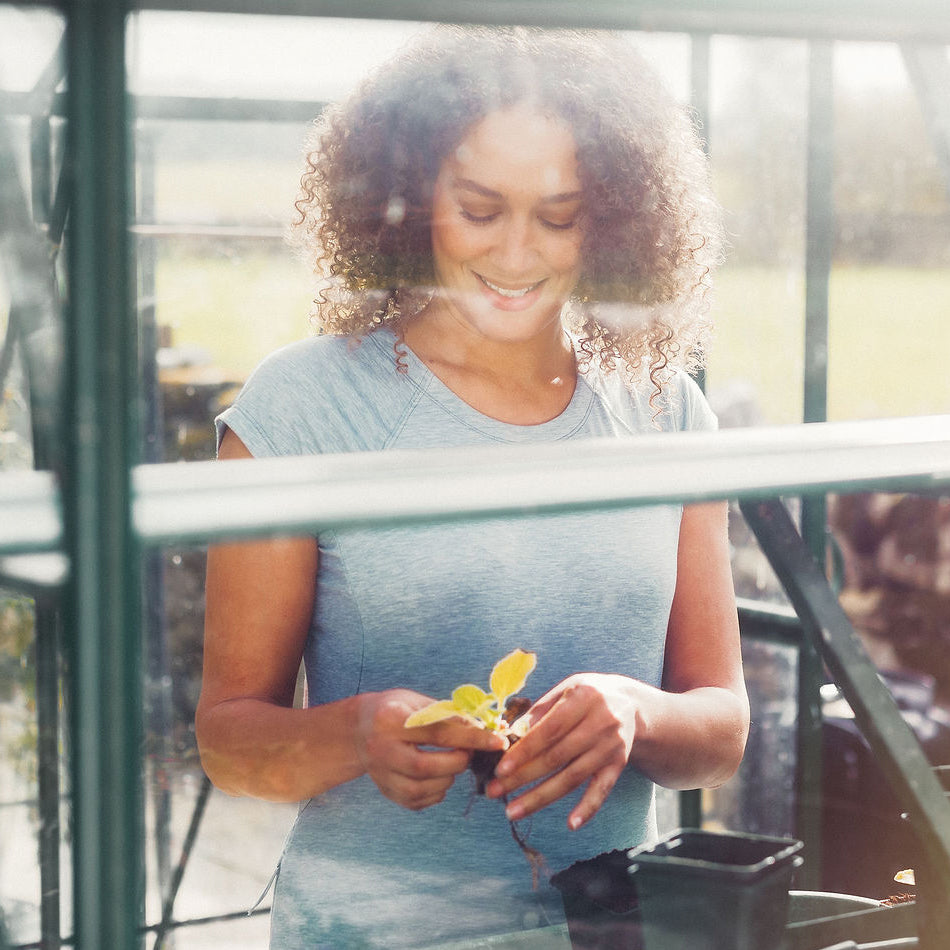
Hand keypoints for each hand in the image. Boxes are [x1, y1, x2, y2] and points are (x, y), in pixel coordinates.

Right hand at [355, 689, 505, 810]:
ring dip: (448, 778)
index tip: (497, 741)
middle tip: (470, 753)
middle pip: (426, 766)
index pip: (437, 732)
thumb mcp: (418, 701)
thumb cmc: (395, 710)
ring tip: (453, 762)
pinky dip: (436, 793)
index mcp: (390, 720)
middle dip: (458, 761)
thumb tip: (485, 728)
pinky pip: (417, 801)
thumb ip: (448, 715)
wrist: (358, 729)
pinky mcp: (385, 791)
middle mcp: (381, 749)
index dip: (471, 737)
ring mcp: (380, 774)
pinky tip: (440, 777)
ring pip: (422, 788)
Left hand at [485, 673, 639, 829]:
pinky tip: (571, 824)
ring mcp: (611, 746)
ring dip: (541, 797)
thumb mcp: (566, 689)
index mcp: (583, 698)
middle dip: (522, 777)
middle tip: (494, 792)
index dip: (524, 751)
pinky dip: (588, 808)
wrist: (632, 704)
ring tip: (513, 811)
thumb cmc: (587, 695)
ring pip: (572, 777)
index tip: (500, 769)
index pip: (549, 730)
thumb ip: (539, 710)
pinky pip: (602, 790)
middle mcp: (600, 723)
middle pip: (557, 757)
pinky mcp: (618, 765)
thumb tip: (508, 734)